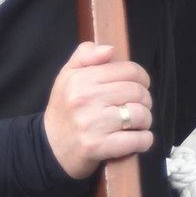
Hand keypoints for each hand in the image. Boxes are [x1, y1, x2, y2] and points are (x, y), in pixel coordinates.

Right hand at [42, 42, 154, 179]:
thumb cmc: (64, 109)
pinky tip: (138, 138)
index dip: (141, 77)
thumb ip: (86, 54)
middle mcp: (85, 100)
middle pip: (137, 92)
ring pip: (140, 115)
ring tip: (136, 122)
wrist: (50, 147)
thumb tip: (109, 49)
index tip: (140, 85)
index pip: (128, 70)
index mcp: (80, 79)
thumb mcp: (67, 75)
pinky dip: (144, 140)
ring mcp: (92, 125)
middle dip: (145, 100)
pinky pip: (136, 140)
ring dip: (145, 120)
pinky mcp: (98, 147)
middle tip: (138, 105)